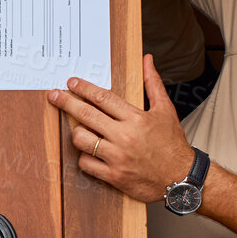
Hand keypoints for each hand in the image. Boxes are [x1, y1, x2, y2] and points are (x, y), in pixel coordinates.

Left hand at [49, 53, 195, 202]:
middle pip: (87, 115)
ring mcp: (117, 158)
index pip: (102, 98)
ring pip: (82, 140)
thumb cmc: (173, 144)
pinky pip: (86, 164)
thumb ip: (153, 84)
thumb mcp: (165, 110)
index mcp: (136, 119)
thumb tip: (147, 60)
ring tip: (78, 128)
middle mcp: (124, 136)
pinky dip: (84, 157)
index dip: (84, 89)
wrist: (182, 177)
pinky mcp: (114, 176)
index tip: (71, 83)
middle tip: (54, 96)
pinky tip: (88, 151)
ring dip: (76, 132)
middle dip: (66, 103)